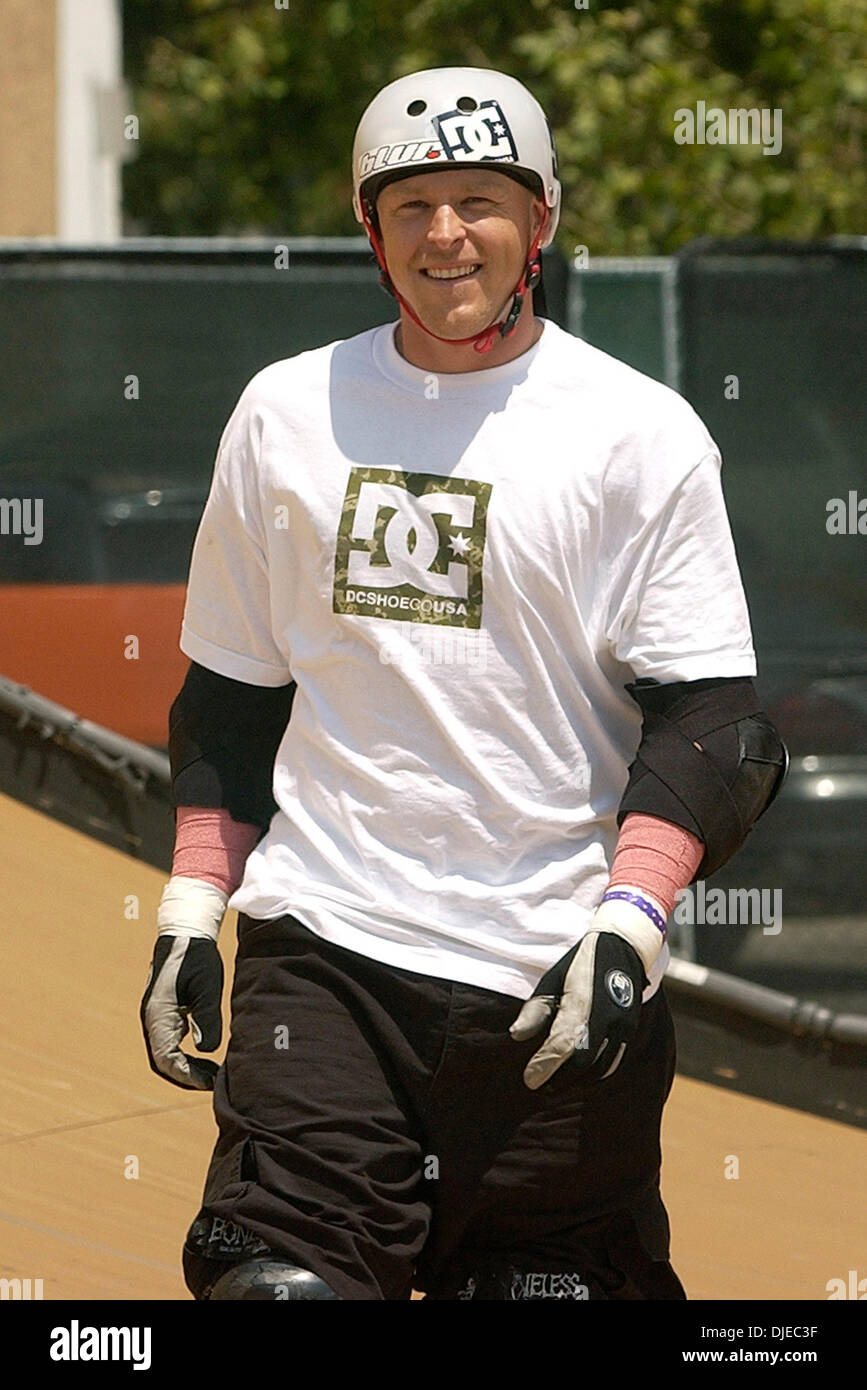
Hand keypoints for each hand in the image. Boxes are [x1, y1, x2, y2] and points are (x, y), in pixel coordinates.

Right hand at [140, 934, 223, 1089]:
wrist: (184, 934)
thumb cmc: (197, 957)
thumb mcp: (207, 986)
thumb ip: (207, 1018)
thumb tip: (208, 1050)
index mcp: (158, 1014)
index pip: (166, 1058)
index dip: (187, 1075)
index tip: (210, 1082)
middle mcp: (152, 1019)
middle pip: (162, 1062)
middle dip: (185, 1077)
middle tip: (212, 1083)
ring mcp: (155, 1016)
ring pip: (164, 1055)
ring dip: (185, 1068)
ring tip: (211, 1074)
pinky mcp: (163, 1013)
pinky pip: (168, 1043)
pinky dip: (184, 1056)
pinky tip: (204, 1057)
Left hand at [509, 889, 665, 1088]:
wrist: (622, 947)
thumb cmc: (580, 966)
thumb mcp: (552, 981)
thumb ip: (536, 1010)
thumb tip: (516, 1036)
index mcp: (581, 1003)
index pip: (561, 1044)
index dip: (544, 1065)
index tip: (529, 1079)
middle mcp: (605, 1018)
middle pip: (581, 1062)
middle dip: (560, 1077)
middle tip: (540, 1084)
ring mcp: (622, 1026)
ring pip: (599, 1067)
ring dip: (577, 1080)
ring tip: (558, 1083)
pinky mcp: (630, 1030)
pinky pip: (613, 1062)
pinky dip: (595, 1074)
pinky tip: (580, 1076)